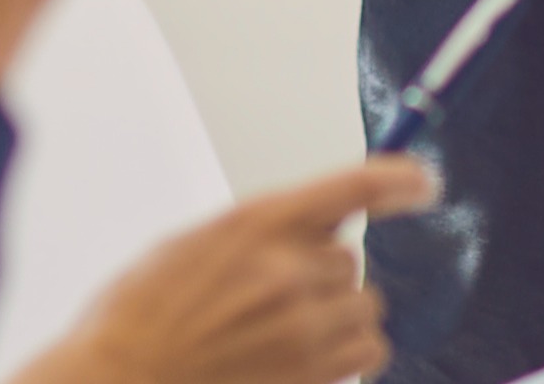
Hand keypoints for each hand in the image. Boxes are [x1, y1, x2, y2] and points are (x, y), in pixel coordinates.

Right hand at [9, 160, 429, 383]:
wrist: (119, 381)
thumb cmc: (140, 318)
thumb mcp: (194, 246)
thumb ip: (260, 233)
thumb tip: (320, 228)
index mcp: (255, 222)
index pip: (351, 186)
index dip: (398, 179)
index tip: (424, 183)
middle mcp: (288, 268)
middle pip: (349, 260)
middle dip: (322, 279)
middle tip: (271, 304)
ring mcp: (304, 324)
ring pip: (364, 305)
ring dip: (337, 318)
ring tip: (284, 337)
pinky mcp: (315, 373)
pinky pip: (371, 350)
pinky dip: (350, 354)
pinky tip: (307, 361)